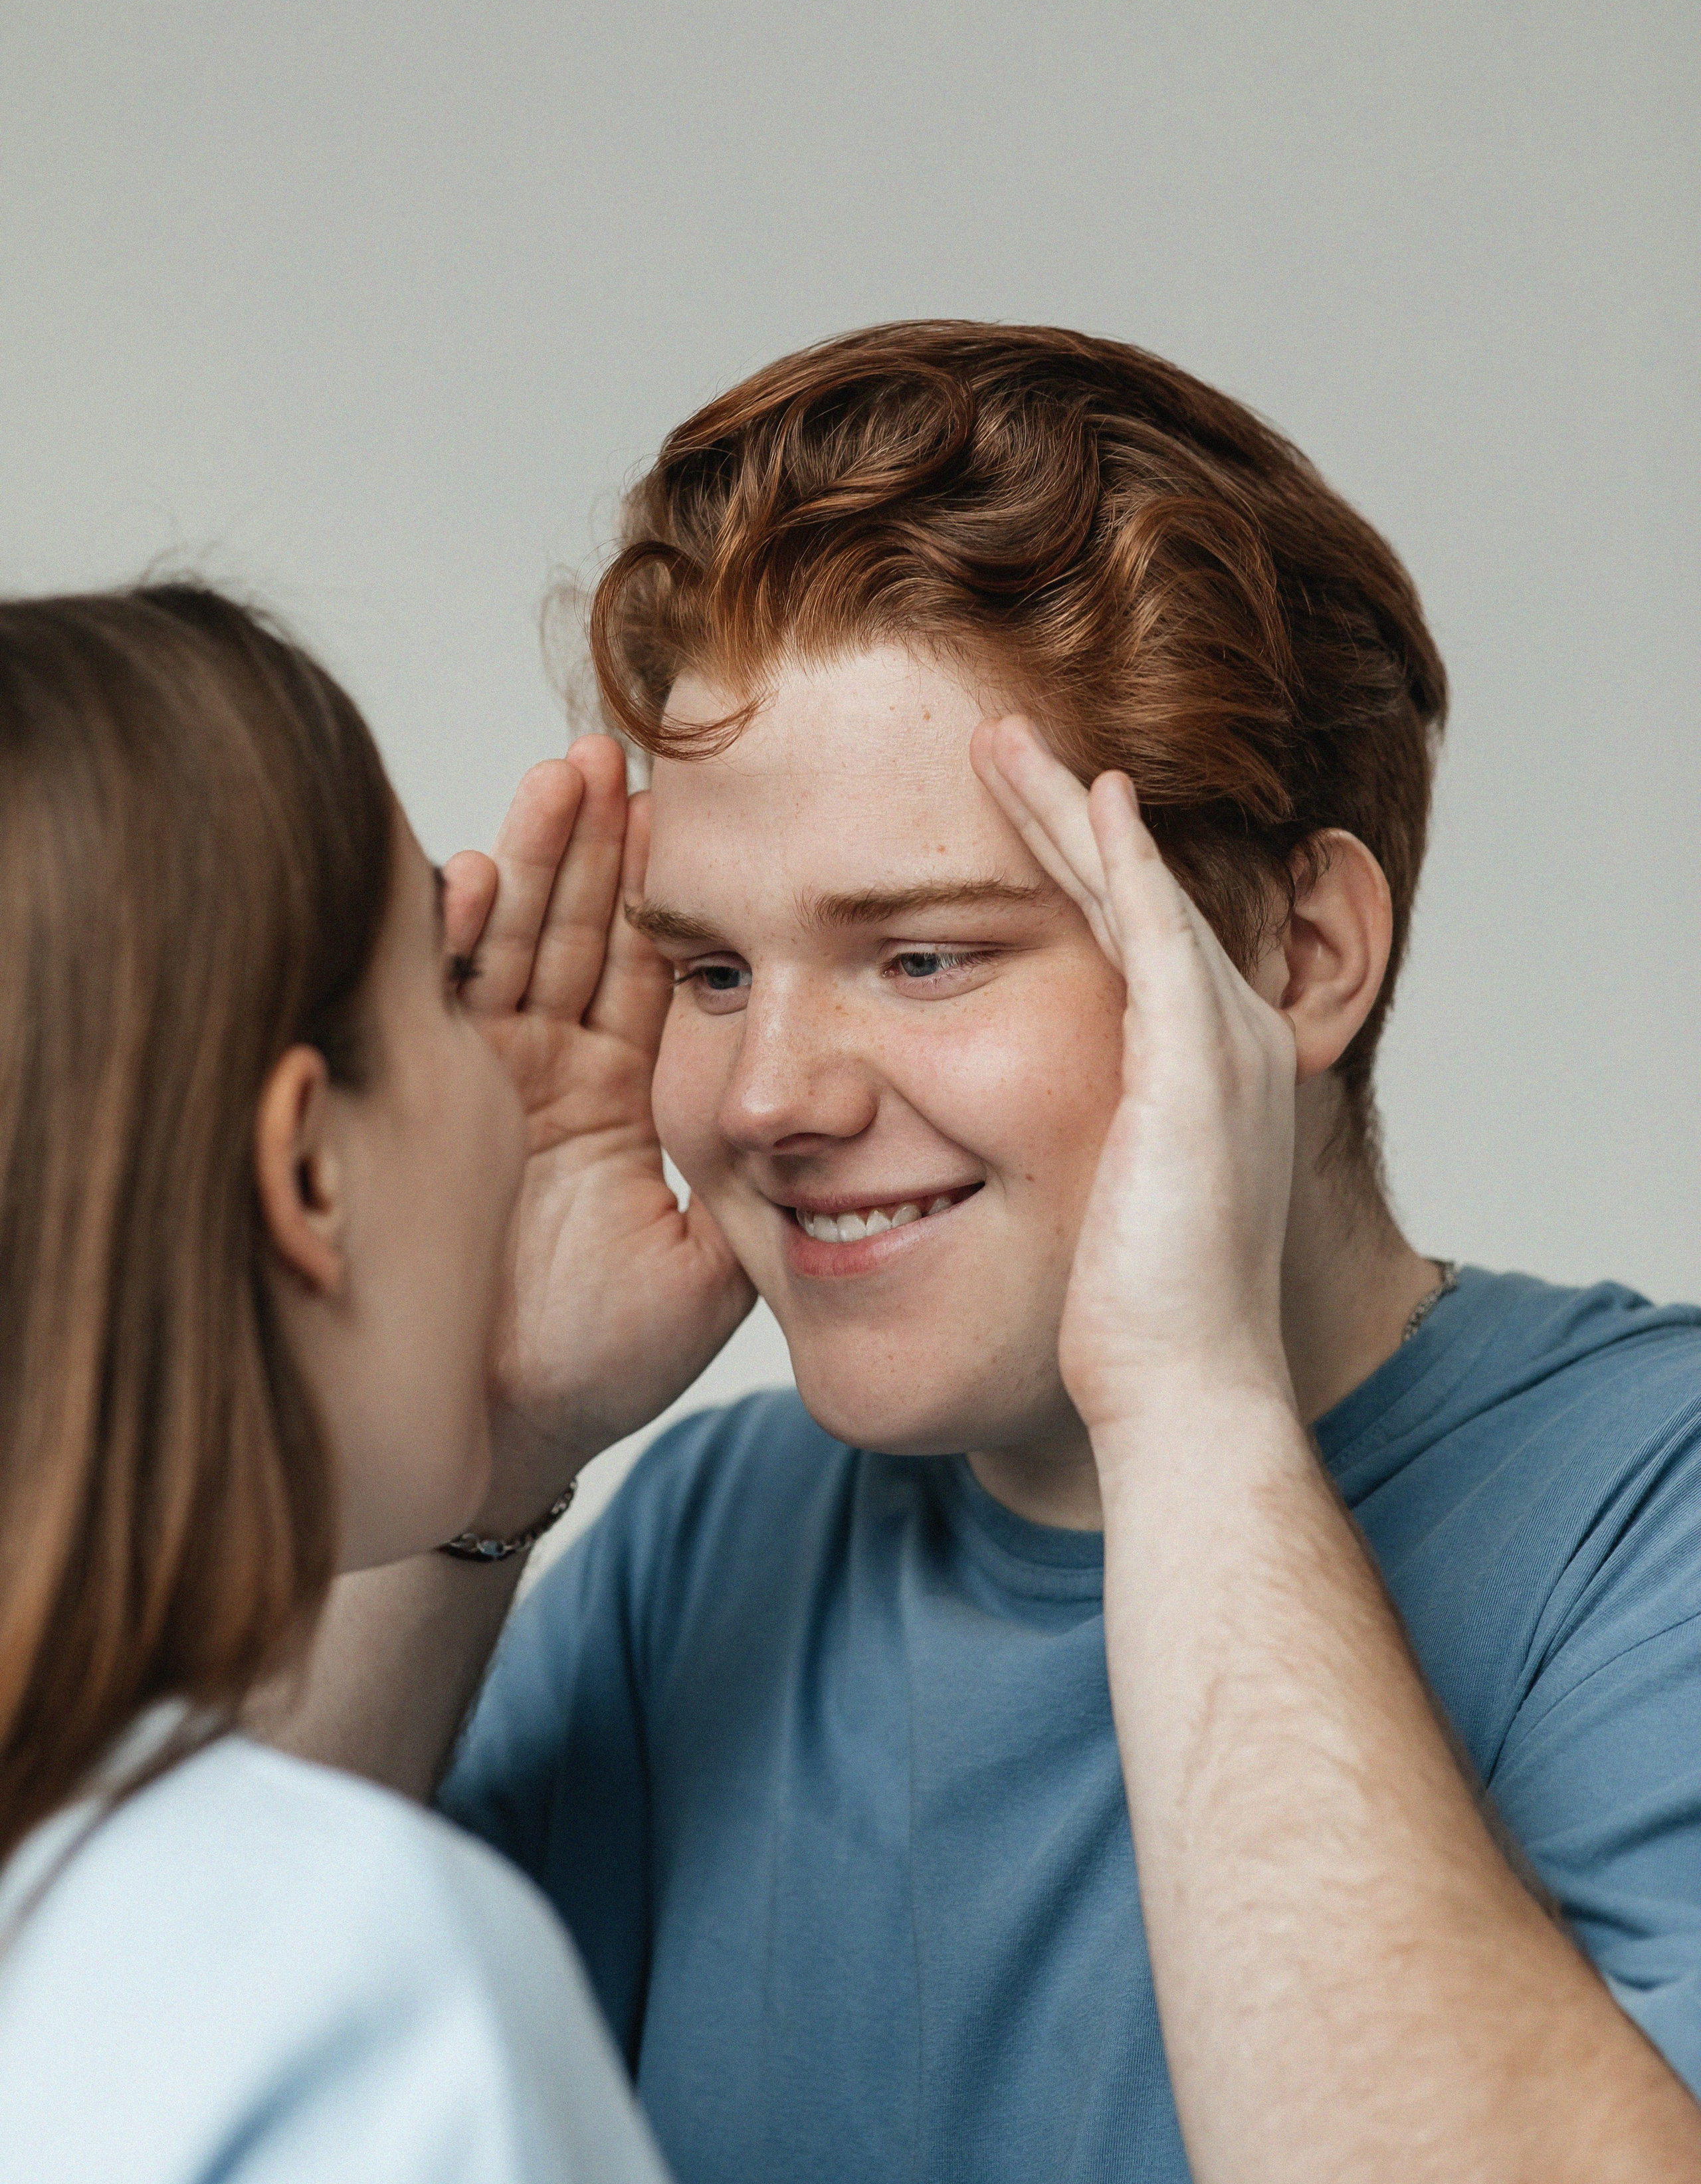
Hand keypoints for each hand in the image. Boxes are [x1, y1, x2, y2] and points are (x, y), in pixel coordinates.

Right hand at [445, 738, 753, 1519]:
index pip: (658, 964)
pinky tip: (471, 877)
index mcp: (635, 1090)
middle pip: (584, 930)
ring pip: (518, 946)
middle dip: (599, 843)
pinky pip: (445, 1007)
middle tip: (617, 752)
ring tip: (560, 779)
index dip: (675, 890)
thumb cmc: (608, 1357)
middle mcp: (562, 1069)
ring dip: (536, 862)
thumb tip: (850, 1121)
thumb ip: (764, 1181)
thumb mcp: (716, 1260)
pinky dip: (453, 944)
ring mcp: (494, 1081)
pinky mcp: (434, 1105)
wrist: (508, 1431)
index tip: (695, 808)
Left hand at [969, 716, 1296, 1433]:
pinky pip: (1158, 932)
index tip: (1015, 813)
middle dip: (1067, 814)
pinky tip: (1093, 793)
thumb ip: (1077, 1160)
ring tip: (1005, 740)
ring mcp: (1227, 1048)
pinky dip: (1127, 858)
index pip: (1128, 943)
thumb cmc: (1135, 1331)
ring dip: (1074, 810)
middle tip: (1000, 741)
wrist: (1187, 1389)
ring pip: (1138, 891)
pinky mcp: (1200, 1066)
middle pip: (1133, 895)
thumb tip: (992, 1163)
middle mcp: (1235, 1046)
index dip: (1073, 869)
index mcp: (1208, 1080)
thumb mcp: (1103, 1217)